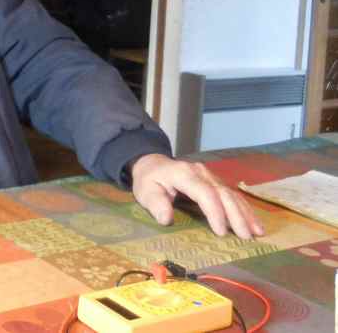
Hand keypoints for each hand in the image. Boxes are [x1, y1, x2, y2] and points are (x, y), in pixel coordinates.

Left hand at [130, 154, 264, 239]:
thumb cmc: (149, 181)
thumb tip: (166, 219)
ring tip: (257, 233)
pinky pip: (233, 194)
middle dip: (236, 215)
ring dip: (245, 213)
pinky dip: (245, 209)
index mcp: (183, 174)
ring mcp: (210, 176)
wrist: (152, 164)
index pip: (204, 192)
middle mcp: (201, 172)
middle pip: (223, 193)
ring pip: (232, 194)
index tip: (221, 232)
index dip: (214, 212)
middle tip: (246, 237)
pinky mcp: (215, 181)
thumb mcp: (145, 191)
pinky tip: (255, 223)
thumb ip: (155, 204)